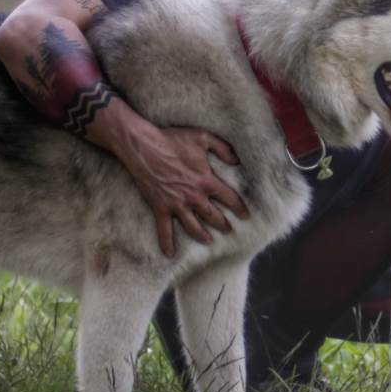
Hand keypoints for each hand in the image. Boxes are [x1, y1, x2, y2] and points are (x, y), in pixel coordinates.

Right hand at [98, 105, 245, 257]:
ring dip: (203, 235)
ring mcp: (177, 204)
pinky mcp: (161, 208)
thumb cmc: (173, 140)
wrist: (145, 148)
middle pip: (213, 216)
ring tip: (209, 241)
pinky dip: (166, 243)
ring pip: (193, 226)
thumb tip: (237, 160)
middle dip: (223, 225)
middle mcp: (194, 196)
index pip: (229, 198)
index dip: (239, 208)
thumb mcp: (203, 137)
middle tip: (229, 230)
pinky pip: (164, 229)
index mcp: (206, 181)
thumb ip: (223, 148)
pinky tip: (169, 254)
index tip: (245, 216)